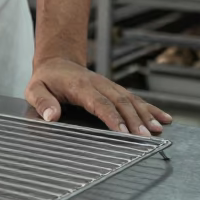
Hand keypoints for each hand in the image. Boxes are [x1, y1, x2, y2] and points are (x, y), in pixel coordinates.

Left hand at [26, 57, 171, 136]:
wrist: (57, 62)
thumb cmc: (46, 80)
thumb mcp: (35, 89)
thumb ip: (42, 102)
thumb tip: (52, 116)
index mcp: (80, 86)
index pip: (99, 103)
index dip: (111, 117)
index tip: (122, 132)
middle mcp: (98, 84)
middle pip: (120, 102)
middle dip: (133, 120)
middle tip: (144, 137)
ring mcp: (109, 86)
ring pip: (130, 100)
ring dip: (145, 115)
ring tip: (157, 130)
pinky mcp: (114, 89)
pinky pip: (134, 98)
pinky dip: (150, 108)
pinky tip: (164, 118)